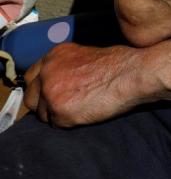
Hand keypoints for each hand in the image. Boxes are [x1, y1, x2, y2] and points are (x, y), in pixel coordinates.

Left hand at [23, 43, 146, 126]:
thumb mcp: (86, 54)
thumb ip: (66, 66)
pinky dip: (69, 122)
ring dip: (57, 114)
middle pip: (31, 98)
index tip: (50, 94)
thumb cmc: (119, 63)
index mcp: (54, 56)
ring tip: (80, 108)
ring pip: (43, 114)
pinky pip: (57, 124)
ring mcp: (51, 92)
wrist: (132, 74)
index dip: (40, 88)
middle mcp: (47, 72)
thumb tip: (60, 81)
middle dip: (44, 104)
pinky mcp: (59, 111)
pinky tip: (85, 112)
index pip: (32, 77)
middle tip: (63, 106)